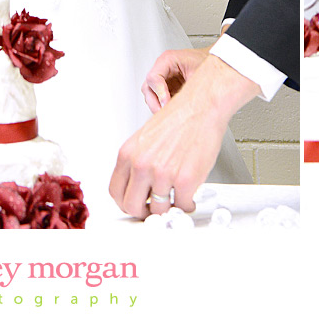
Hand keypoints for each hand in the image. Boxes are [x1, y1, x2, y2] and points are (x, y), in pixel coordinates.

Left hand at [109, 55, 259, 217]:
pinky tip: (189, 197)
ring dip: (168, 208)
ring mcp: (162, 174)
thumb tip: (140, 184)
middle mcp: (141, 165)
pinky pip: (182, 205)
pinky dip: (187, 205)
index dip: (126, 202)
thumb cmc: (180, 117)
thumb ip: (139, 161)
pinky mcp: (184, 180)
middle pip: (132, 206)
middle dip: (144, 212)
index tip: (135, 204)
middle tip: (153, 209)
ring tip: (175, 201)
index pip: (116, 191)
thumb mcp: (146, 137)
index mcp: (129, 154)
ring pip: (158, 210)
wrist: (202, 106)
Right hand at [142, 46, 210, 112]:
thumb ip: (188, 90)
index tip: (166, 103)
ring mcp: (163, 77)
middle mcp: (163, 67)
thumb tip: (180, 107)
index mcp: (168, 59)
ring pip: (151, 94)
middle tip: (165, 113)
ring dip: (158, 105)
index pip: (153, 78)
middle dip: (155, 103)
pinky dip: (163, 105)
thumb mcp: (199, 75)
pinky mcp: (167, 85)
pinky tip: (173, 110)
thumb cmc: (207, 62)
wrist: (214, 61)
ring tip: (170, 113)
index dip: (159, 93)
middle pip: (148, 87)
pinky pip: (159, 97)